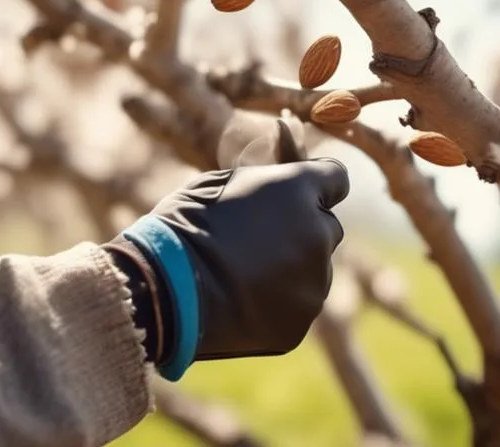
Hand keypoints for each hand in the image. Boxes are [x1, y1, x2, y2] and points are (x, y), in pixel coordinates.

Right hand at [104, 157, 348, 380]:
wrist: (164, 289)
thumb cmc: (183, 227)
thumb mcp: (219, 183)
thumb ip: (263, 181)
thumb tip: (280, 174)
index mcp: (299, 191)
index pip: (335, 179)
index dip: (314, 187)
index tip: (294, 196)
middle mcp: (318, 235)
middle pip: (327, 229)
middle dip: (302, 231)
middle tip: (257, 240)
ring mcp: (312, 284)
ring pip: (314, 272)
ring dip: (291, 269)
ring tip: (241, 275)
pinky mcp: (298, 323)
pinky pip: (296, 307)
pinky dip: (276, 304)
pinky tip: (239, 301)